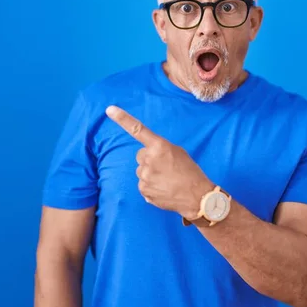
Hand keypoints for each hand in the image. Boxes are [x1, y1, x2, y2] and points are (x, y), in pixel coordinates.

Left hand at [105, 105, 212, 219]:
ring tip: (167, 180)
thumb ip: (160, 149)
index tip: (109, 110)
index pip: (137, 129)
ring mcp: (144, 175)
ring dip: (150, 173)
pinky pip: (142, 184)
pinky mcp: (143, 190)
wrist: (197, 196)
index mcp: (159, 146)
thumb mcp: (178, 152)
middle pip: (140, 155)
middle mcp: (149, 159)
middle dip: (149, 159)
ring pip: (141, 170)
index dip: (122, 119)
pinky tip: (163, 189)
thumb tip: (148, 154)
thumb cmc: (190, 171)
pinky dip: (151, 186)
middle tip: (166, 167)